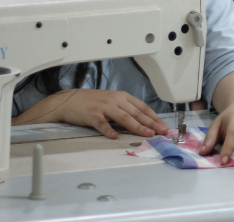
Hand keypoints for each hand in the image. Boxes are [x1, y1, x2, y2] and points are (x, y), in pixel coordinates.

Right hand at [25, 89, 168, 139]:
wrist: (69, 100)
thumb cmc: (93, 103)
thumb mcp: (112, 102)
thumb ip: (125, 110)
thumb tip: (143, 123)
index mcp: (122, 97)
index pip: (142, 107)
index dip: (154, 117)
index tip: (163, 126)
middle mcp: (115, 100)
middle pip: (136, 113)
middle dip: (151, 123)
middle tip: (162, 132)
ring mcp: (104, 107)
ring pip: (124, 117)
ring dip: (137, 126)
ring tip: (147, 134)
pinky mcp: (92, 115)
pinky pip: (102, 124)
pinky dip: (108, 130)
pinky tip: (114, 137)